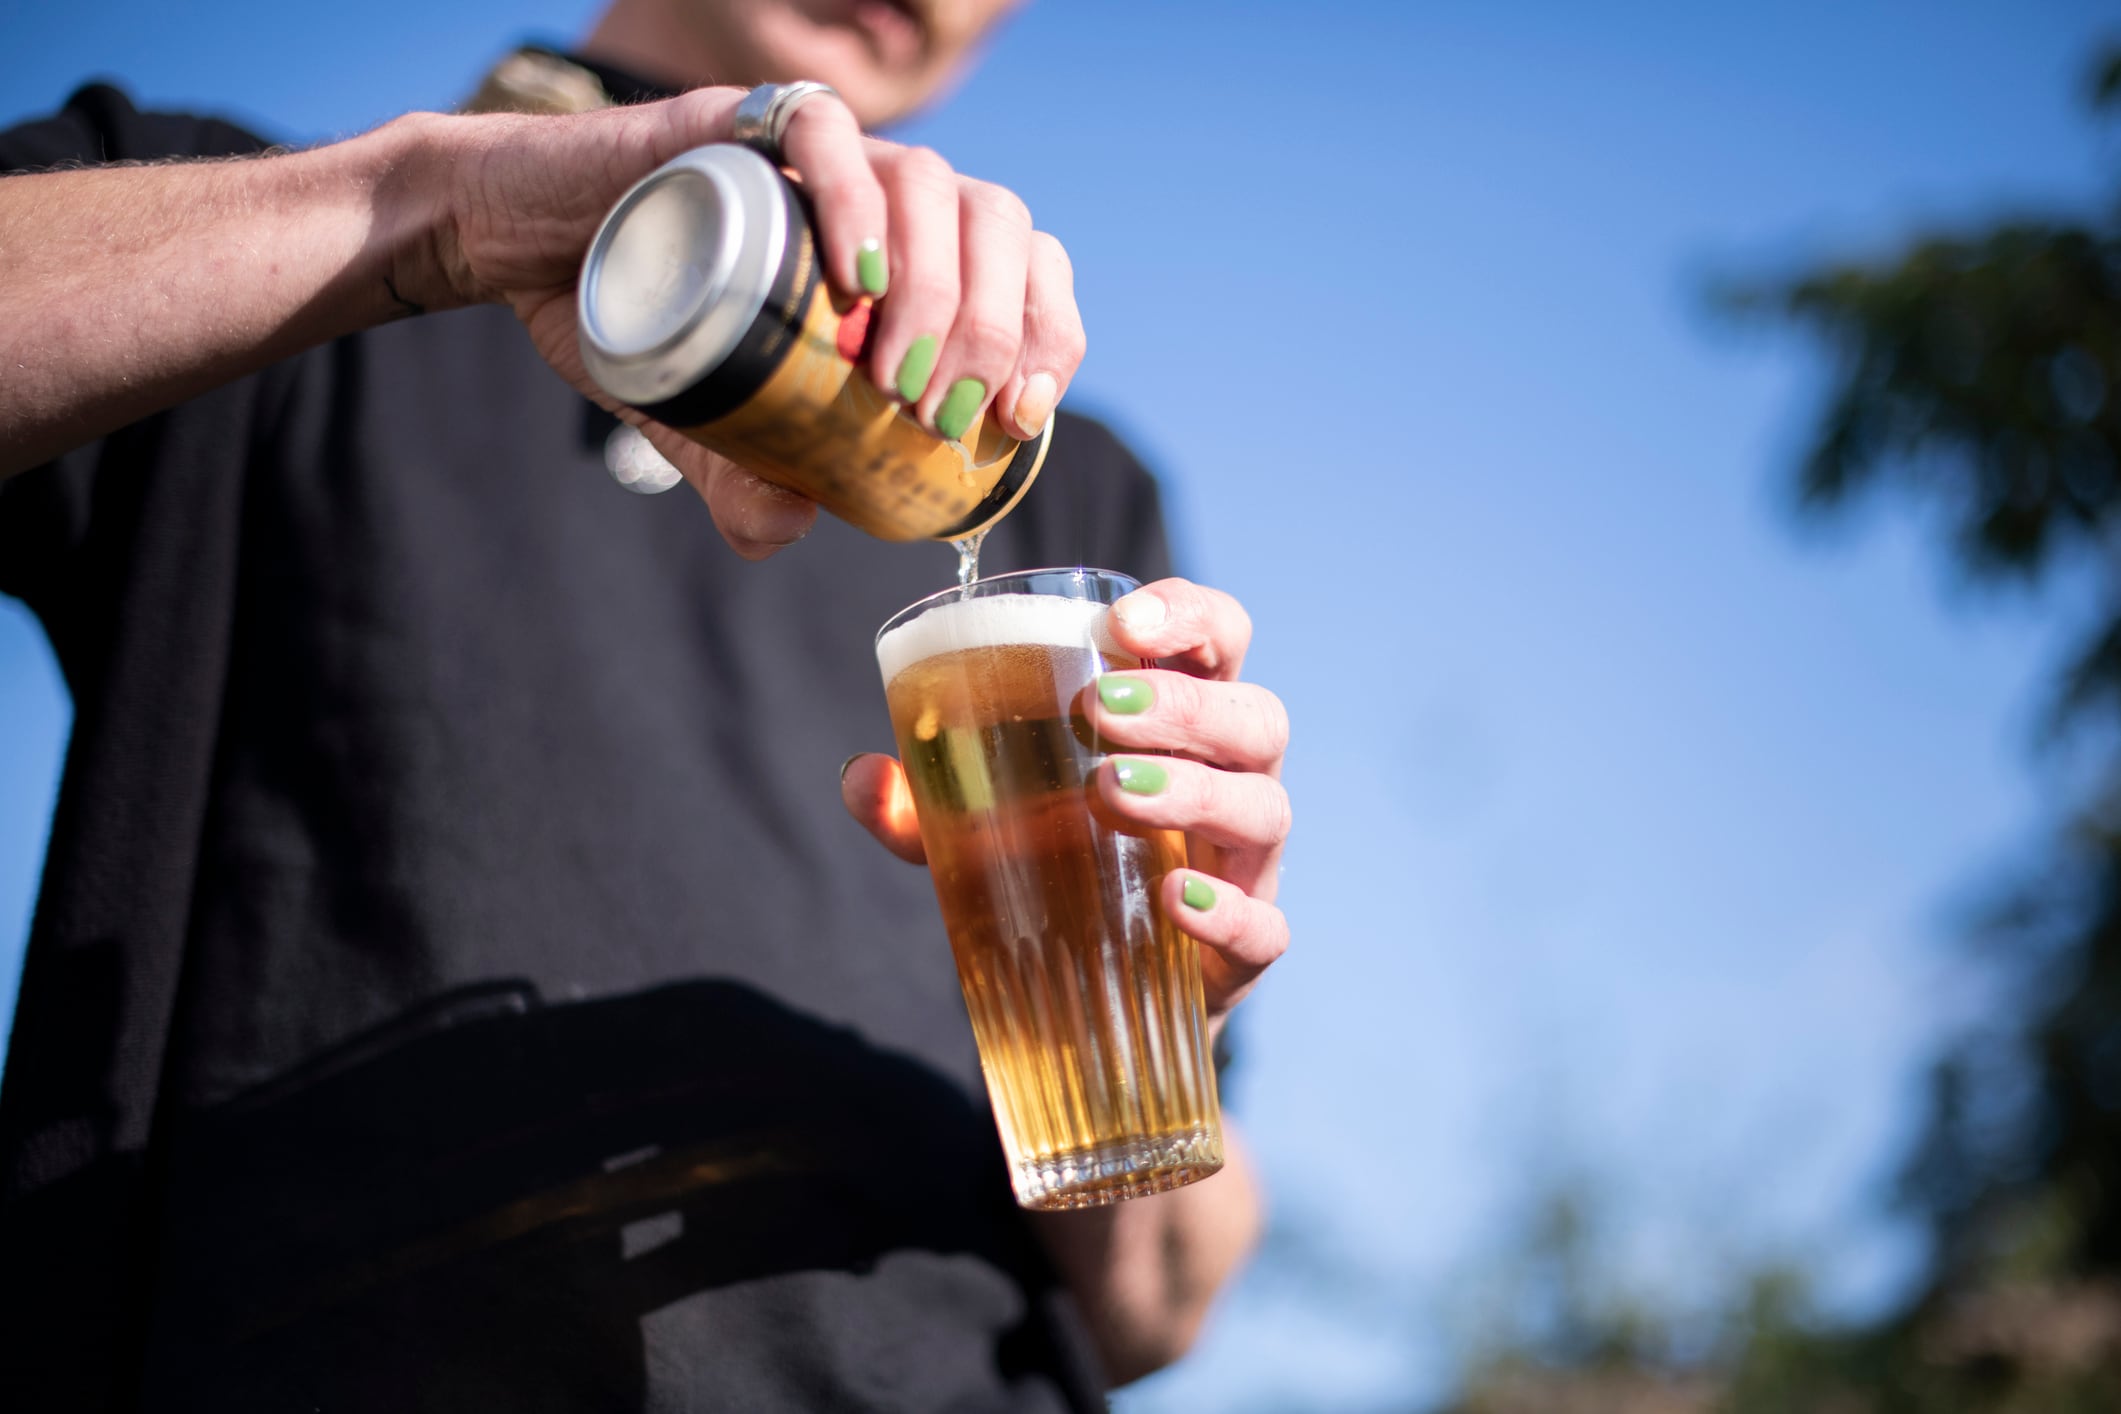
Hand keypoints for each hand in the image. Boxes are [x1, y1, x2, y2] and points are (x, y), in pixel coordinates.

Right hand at [401, 89, 1086, 557]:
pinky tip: (855, 276)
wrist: (521, 250)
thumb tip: (787, 530)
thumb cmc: (635, 322)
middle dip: (994, 330)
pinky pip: (824, 127)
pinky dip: (854, 198)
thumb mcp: (702, 419)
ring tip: (893, 376)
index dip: (1046, 332)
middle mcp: (877, 192)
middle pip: (996, 226)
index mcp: (903, 252)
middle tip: (943, 416)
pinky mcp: (741, 121)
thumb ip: (745, 474)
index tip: (1020, 413)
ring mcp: (816, 152)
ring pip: (931, 182)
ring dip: (936, 286)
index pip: (1023, 267)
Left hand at [843, 578, 1291, 1030]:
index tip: (1125, 621)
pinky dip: (1225, 911)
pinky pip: (1265, 926)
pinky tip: (1171, 898)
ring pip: (1264, 807)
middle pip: (1256, 717)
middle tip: (1098, 709)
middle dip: (1183, 702)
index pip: (1220, 640)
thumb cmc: (1059, 876)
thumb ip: (926, 802)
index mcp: (1184, 725)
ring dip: (1193, 788)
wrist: (1099, 1010)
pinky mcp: (1244, 949)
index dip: (1190, 615)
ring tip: (1111, 790)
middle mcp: (1233, 782)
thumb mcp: (987, 830)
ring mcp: (1247, 866)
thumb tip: (862, 776)